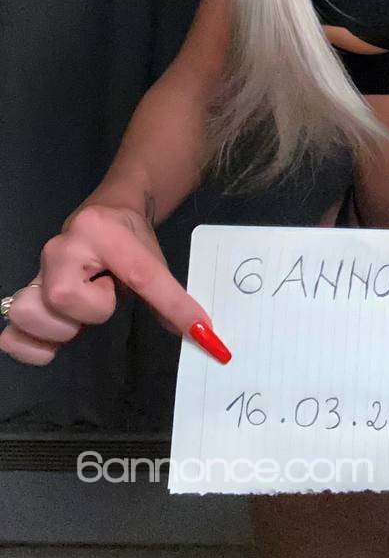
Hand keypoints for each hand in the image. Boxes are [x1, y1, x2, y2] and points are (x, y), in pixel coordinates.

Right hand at [0, 204, 230, 366]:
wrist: (106, 211)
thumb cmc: (129, 235)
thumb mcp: (153, 258)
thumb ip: (170, 297)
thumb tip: (198, 334)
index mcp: (99, 231)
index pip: (141, 275)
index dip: (173, 306)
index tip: (200, 329)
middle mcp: (60, 246)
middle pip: (65, 298)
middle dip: (94, 309)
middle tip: (106, 294)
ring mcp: (36, 270)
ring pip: (33, 313)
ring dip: (64, 326)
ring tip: (82, 311)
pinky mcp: (25, 294)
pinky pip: (13, 335)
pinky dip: (34, 346)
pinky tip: (56, 339)